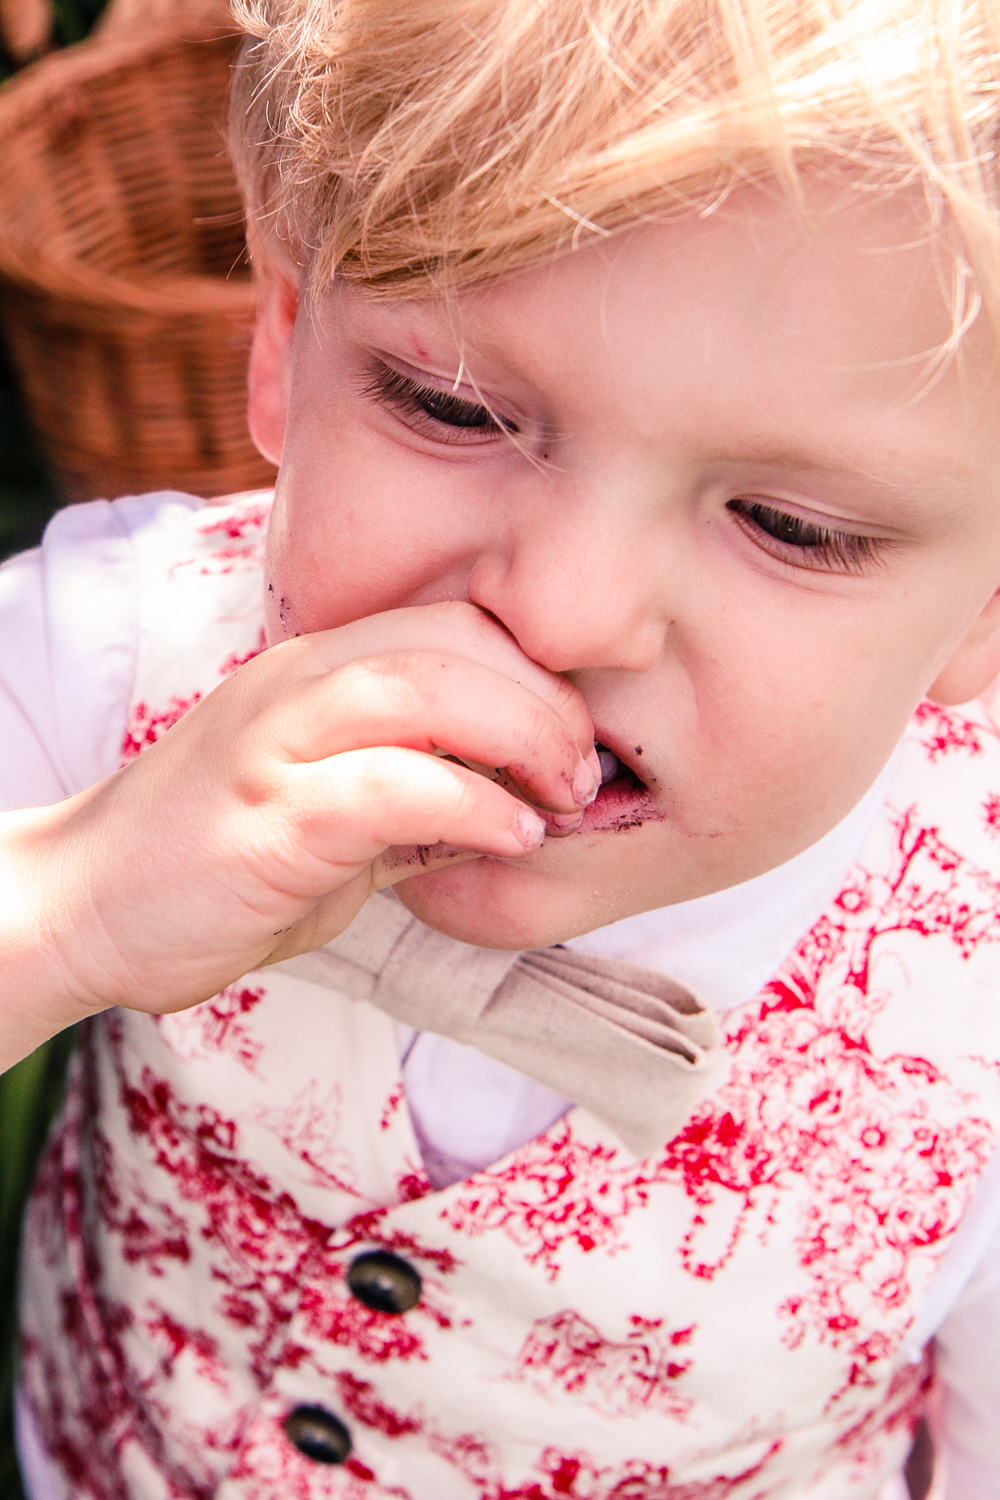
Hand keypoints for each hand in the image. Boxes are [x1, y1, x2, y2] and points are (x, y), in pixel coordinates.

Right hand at [0, 603, 596, 1063]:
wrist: (84, 907)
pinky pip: (389, 782)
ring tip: (563, 795)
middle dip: (544, 696)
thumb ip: (413, 803)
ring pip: (424, 684)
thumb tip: (513, 808)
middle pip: (451, 638)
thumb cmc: (212, 865)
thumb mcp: (331, 821)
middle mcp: (294, 684)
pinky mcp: (265, 815)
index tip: (576, 735)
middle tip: (584, 769)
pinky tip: (513, 836)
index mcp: (313, 672)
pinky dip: (470, 802)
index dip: (532, 668)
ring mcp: (274, 741)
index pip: (448, 624)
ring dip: (521, 734)